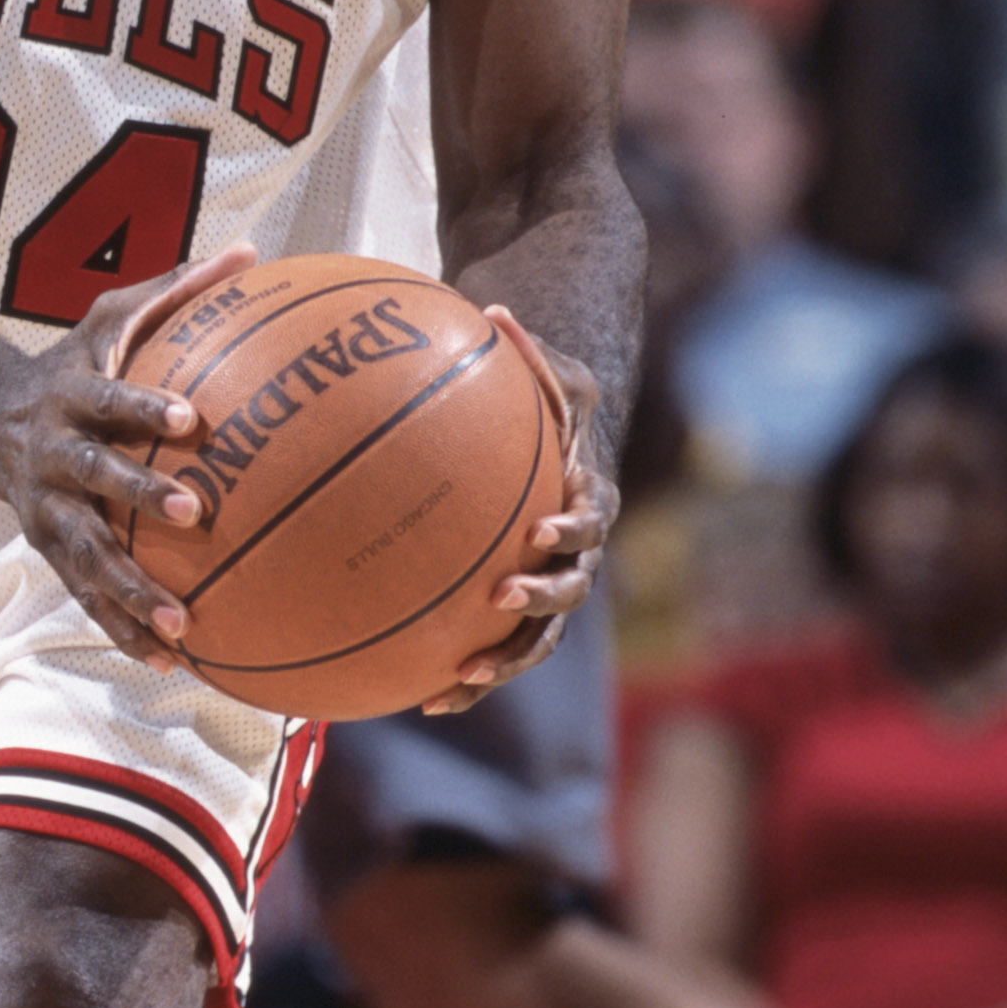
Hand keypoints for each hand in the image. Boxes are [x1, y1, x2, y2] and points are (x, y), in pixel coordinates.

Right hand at [0, 243, 257, 665]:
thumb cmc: (70, 364)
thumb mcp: (108, 317)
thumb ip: (174, 288)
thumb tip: (248, 252)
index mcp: (71, 399)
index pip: (109, 401)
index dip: (144, 409)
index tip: (191, 420)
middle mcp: (54, 459)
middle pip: (94, 483)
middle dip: (138, 500)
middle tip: (193, 515)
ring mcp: (47, 512)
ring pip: (87, 558)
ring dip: (131, 594)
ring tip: (183, 627)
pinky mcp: (49, 552)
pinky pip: (87, 598)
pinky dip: (123, 631)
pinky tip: (170, 662)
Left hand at [421, 306, 616, 714]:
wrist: (556, 445)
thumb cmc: (549, 401)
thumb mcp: (550, 369)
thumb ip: (530, 350)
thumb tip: (493, 309)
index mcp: (588, 497)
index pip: (589, 519)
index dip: (570, 529)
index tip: (541, 531)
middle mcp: (574, 551)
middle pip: (569, 590)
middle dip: (538, 603)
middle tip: (500, 600)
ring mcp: (547, 585)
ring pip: (536, 638)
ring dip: (501, 663)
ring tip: (454, 682)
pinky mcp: (513, 609)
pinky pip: (492, 648)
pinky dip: (462, 677)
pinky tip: (417, 698)